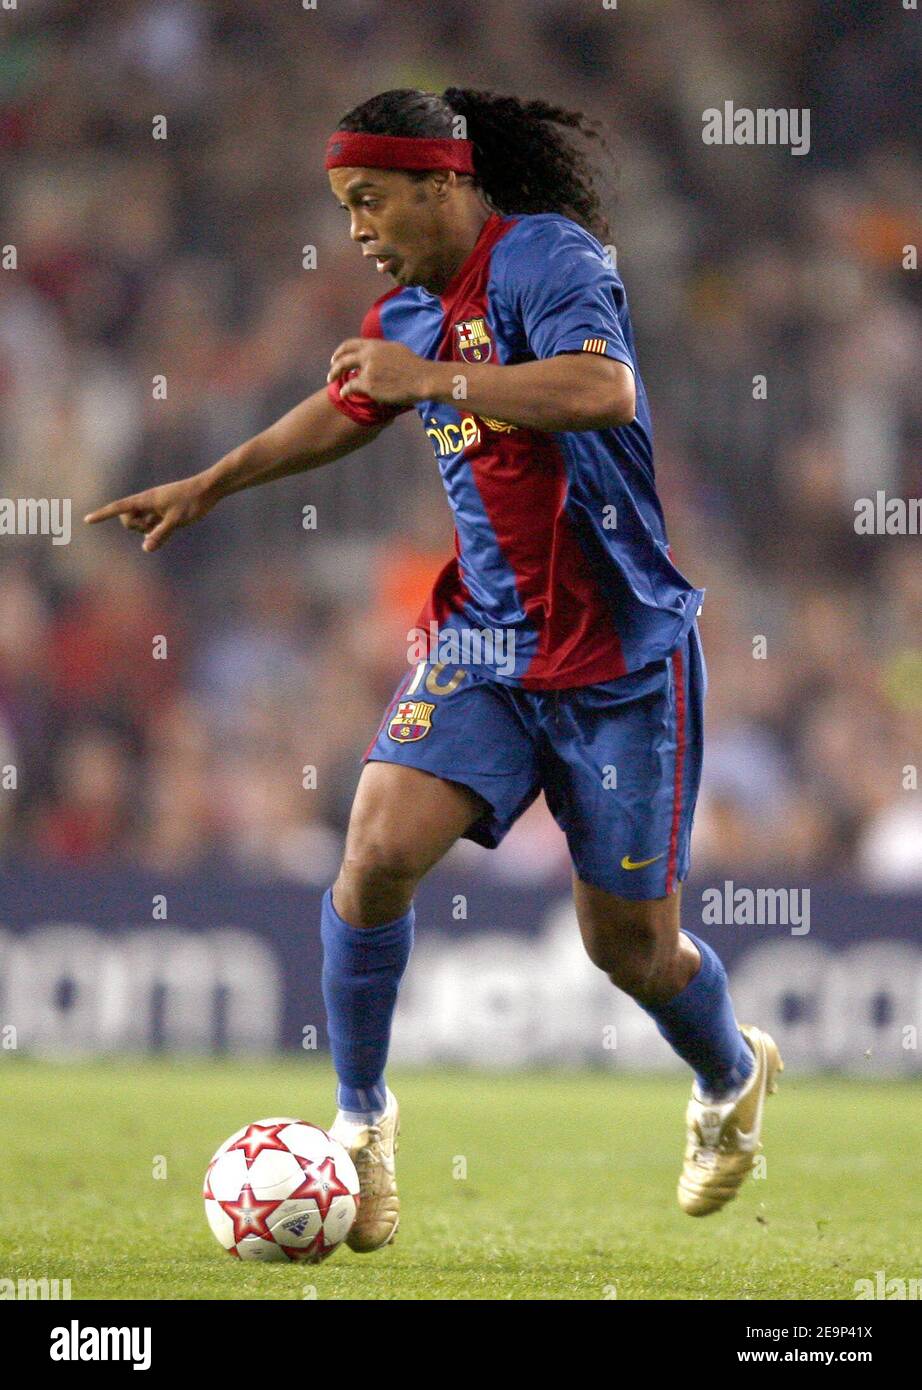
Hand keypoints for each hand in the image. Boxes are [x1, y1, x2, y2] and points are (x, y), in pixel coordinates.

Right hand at [83, 475, 217, 551]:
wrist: (209, 489)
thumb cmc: (192, 501)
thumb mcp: (176, 520)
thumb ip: (160, 534)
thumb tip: (146, 549)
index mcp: (146, 499)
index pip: (119, 507)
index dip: (102, 514)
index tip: (86, 520)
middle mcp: (148, 502)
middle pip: (128, 519)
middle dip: (135, 527)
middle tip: (153, 527)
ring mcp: (156, 507)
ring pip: (141, 523)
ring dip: (147, 530)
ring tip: (167, 525)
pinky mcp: (164, 511)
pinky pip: (152, 524)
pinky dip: (155, 530)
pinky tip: (168, 527)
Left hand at [327, 338, 429, 405]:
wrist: (423, 379)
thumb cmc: (416, 367)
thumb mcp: (397, 350)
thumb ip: (382, 351)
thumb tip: (376, 355)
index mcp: (376, 345)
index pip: (351, 344)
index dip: (340, 351)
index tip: (336, 357)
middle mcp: (369, 354)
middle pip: (344, 358)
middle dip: (335, 365)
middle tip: (331, 372)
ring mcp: (368, 369)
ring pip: (344, 371)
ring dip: (336, 376)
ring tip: (333, 382)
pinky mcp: (369, 384)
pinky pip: (350, 387)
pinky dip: (345, 390)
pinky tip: (343, 394)